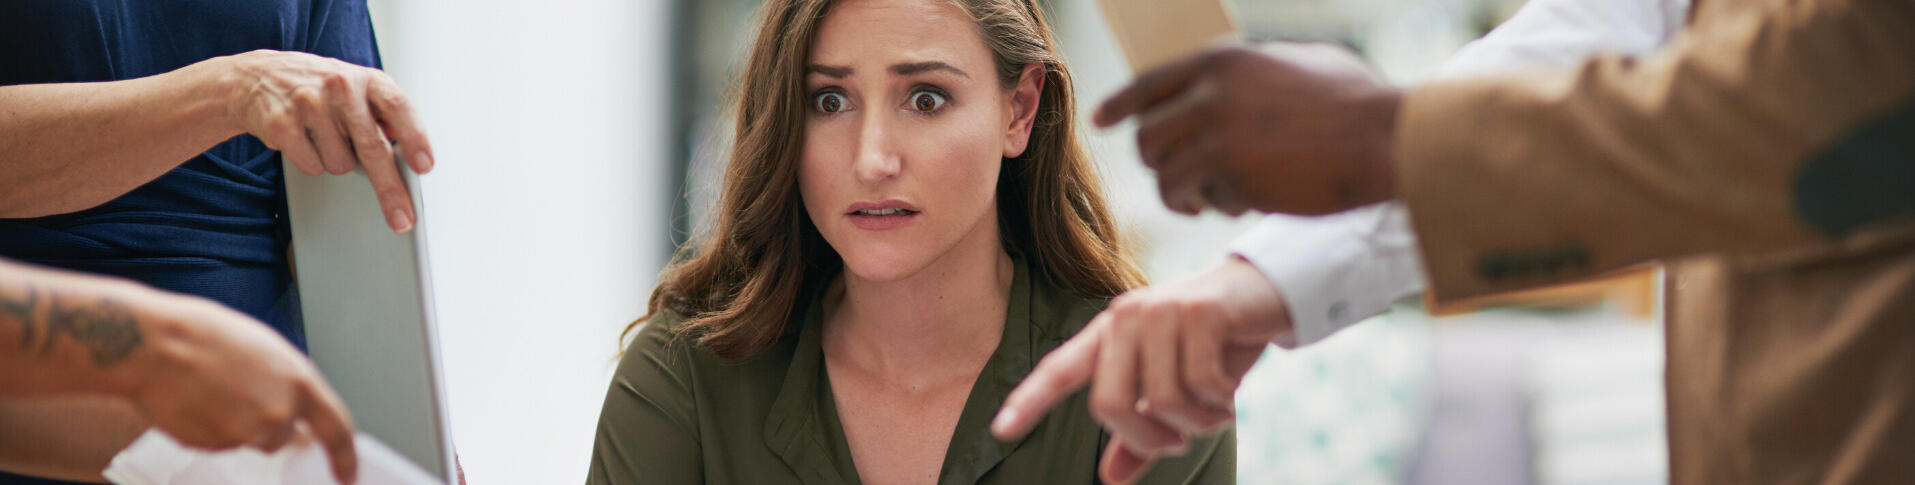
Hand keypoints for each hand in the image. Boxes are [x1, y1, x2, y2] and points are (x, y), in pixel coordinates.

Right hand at [112, 288, 358, 483]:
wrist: (157, 346)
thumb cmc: (208, 336)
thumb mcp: (268, 352)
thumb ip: (289, 385)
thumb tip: (296, 412)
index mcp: (300, 383)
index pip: (337, 430)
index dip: (345, 457)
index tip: (348, 475)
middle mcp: (279, 414)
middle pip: (282, 436)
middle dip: (265, 422)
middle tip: (237, 394)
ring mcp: (246, 433)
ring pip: (249, 439)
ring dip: (237, 424)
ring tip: (213, 390)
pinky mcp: (214, 446)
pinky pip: (219, 442)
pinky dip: (211, 427)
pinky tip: (196, 399)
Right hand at [198, 49, 434, 232]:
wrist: (257, 77)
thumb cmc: (319, 88)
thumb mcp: (358, 87)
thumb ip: (385, 113)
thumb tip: (409, 147)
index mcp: (367, 79)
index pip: (399, 107)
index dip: (415, 138)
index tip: (424, 167)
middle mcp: (340, 87)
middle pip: (373, 148)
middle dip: (390, 189)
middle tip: (403, 219)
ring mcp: (309, 103)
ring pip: (341, 164)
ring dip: (337, 161)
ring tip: (324, 137)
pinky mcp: (282, 123)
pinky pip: (313, 166)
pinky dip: (312, 162)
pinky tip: (304, 140)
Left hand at [992, 257, 1289, 483]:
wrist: (1266, 294)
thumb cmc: (1213, 344)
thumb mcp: (1174, 388)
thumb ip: (1141, 433)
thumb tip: (1111, 479)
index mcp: (1109, 334)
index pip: (1060, 369)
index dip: (1030, 400)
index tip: (1000, 430)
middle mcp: (1125, 317)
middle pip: (1109, 405)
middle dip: (1147, 440)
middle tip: (1177, 443)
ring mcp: (1160, 310)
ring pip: (1161, 402)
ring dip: (1196, 423)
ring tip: (1215, 411)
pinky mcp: (1198, 311)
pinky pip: (1200, 384)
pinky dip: (1219, 403)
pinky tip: (1230, 392)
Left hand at [1095, 43, 1400, 216]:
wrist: (1385, 139)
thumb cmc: (1358, 103)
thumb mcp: (1300, 63)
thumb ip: (1257, 70)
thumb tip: (1233, 80)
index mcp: (1223, 60)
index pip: (1149, 83)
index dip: (1120, 104)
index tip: (1101, 121)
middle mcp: (1210, 91)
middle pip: (1147, 135)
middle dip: (1159, 163)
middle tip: (1183, 181)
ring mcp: (1215, 131)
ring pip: (1163, 171)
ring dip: (1180, 193)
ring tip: (1205, 201)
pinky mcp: (1228, 171)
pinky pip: (1194, 197)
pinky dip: (1208, 207)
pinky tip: (1234, 206)